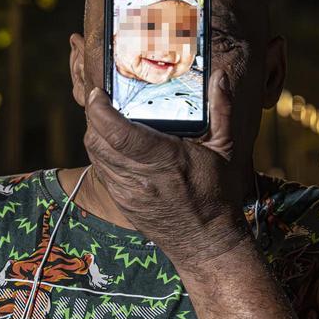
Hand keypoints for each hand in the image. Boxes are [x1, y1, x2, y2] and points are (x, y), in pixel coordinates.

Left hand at [83, 69, 251, 268]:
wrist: (206, 242)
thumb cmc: (218, 195)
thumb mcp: (225, 150)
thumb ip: (221, 110)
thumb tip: (219, 76)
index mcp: (165, 160)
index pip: (117, 131)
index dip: (99, 109)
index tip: (96, 92)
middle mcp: (141, 177)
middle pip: (97, 140)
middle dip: (93, 116)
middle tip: (101, 99)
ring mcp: (127, 192)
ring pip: (95, 155)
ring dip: (94, 133)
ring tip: (105, 119)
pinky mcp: (122, 202)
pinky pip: (101, 170)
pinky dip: (101, 153)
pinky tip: (114, 145)